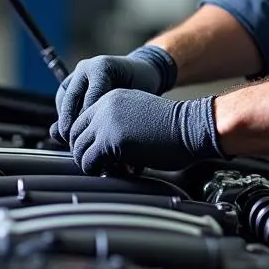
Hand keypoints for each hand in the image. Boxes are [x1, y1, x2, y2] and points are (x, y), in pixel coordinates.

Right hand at [51, 46, 176, 145]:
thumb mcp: (136, 95)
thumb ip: (119, 110)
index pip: (90, 98)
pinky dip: (66, 118)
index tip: (94, 141)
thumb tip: (104, 134)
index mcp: (101, 67)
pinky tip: (72, 133)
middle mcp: (85, 68)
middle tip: (75, 144)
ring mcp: (76, 74)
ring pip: (63, 102)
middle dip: (71, 124)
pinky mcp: (71, 82)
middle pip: (71, 100)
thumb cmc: (143, 83)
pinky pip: (63, 102)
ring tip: (72, 142)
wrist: (141, 69)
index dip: (91, 121)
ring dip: (65, 122)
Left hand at [69, 88, 225, 175]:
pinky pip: (89, 161)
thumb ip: (117, 123)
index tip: (96, 153)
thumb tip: (101, 146)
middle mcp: (104, 107)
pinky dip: (97, 170)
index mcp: (111, 97)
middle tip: (99, 164)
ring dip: (90, 163)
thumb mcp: (139, 114)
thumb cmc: (173, 127)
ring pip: (79, 149)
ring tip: (107, 169)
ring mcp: (106, 123)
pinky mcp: (112, 141)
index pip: (81, 120)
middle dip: (84, 152)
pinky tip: (114, 171)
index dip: (86, 140)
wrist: (192, 127)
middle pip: (75, 134)